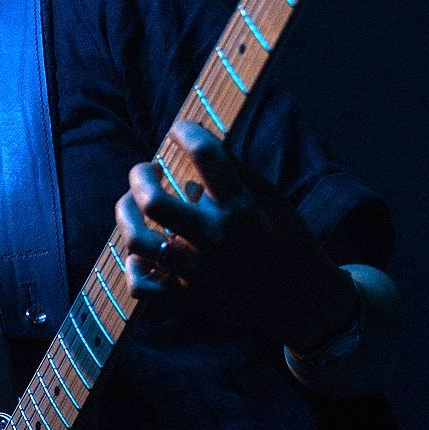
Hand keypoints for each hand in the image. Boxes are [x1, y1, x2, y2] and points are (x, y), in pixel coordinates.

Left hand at [113, 122, 356, 349]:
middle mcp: (217, 239)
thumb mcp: (273, 199)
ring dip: (126, 216)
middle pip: (154, 202)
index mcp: (243, 207)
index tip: (179, 129)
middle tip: (144, 170)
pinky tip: (141, 253)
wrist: (303, 300)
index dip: (185, 132)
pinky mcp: (191, 300)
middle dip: (139, 176)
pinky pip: (142, 287)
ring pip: (139, 242)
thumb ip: (236, 172)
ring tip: (131, 205)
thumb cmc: (288, 240)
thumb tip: (197, 141)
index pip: (205, 156)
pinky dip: (133, 268)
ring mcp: (200, 273)